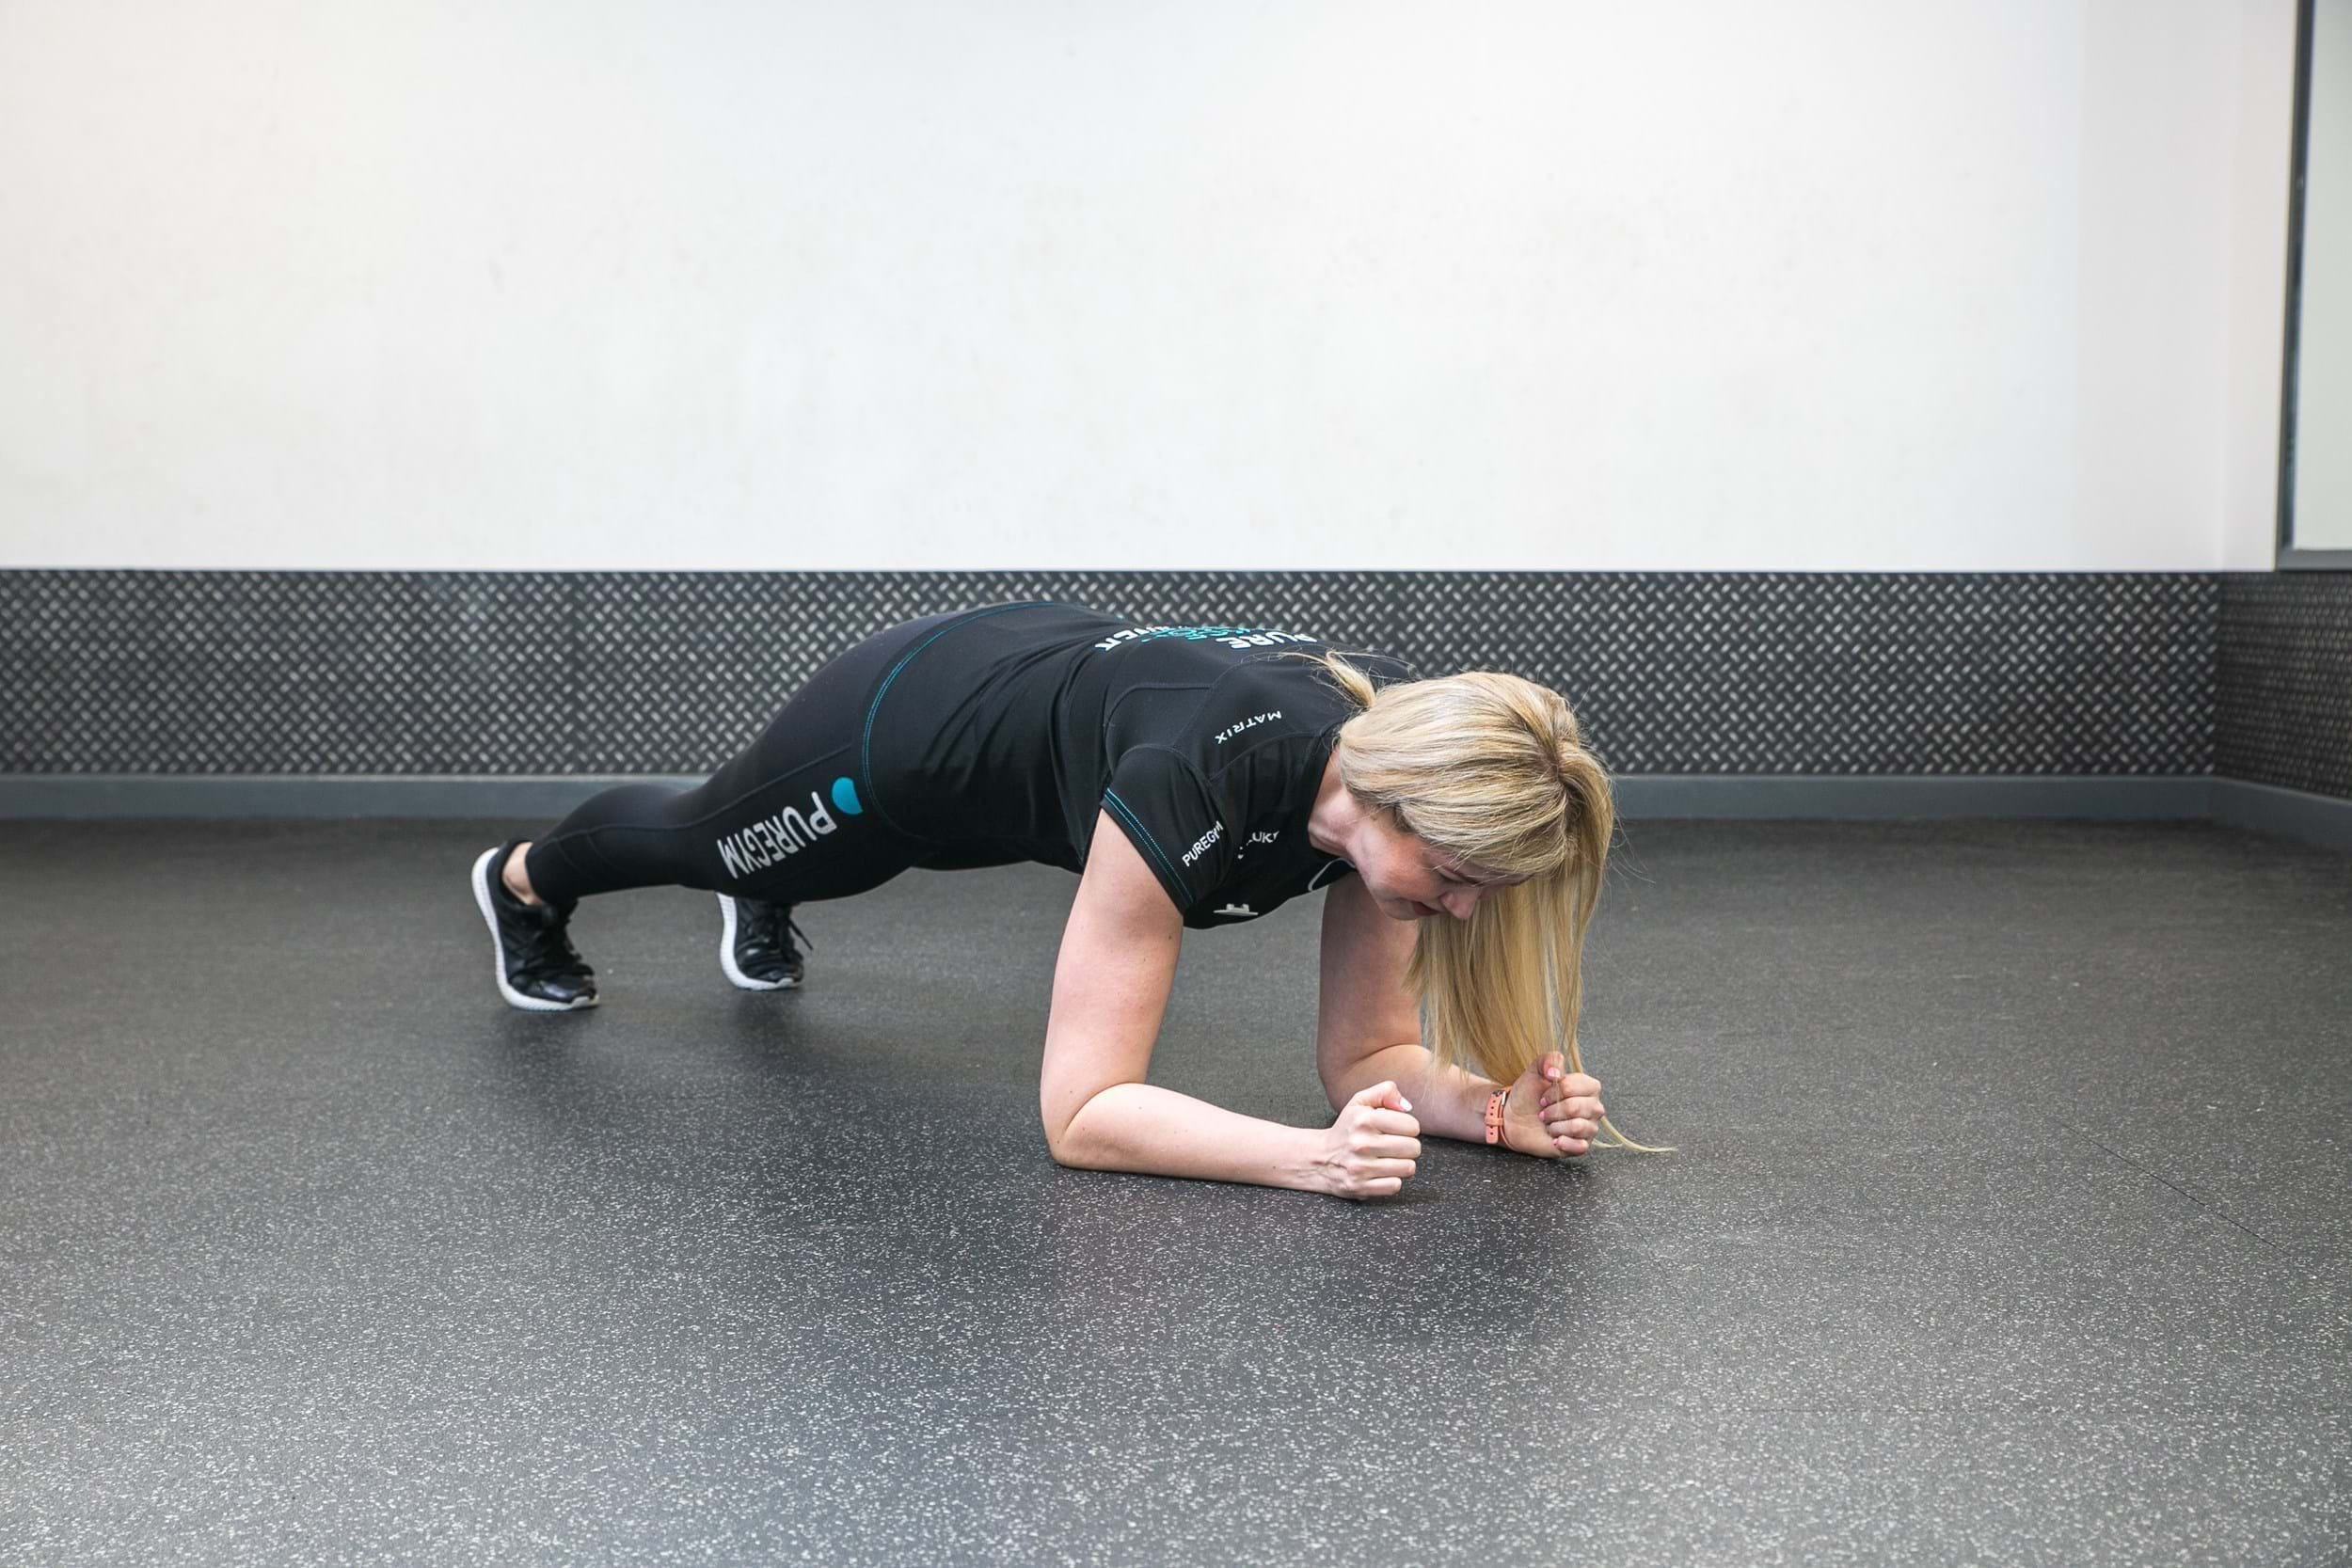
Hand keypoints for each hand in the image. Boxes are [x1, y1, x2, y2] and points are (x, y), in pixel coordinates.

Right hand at [1315, 1080, 1421, 1199]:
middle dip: (1409, 1146)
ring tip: (1390, 1158)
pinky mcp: (1360, 1187)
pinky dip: (1392, 1180)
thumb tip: (1407, 1107)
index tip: (1399, 1129)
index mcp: (1364, 1120)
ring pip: (1407, 1168)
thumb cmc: (1347, 1129)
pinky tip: (1382, 1172)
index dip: (1409, 1127)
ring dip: (1403, 1164)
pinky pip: (1395, 1186)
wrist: (1319, 1158)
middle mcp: (1361, 1144)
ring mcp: (1360, 1168)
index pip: (1412, 1126)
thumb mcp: (1360, 1102)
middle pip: (1413, 1148)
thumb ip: (1385, 1092)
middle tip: (1397, 1145)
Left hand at [1503, 1051, 1603, 1157]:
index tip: (1543, 1096)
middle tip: (1543, 1112)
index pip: (1579, 1086)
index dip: (1557, 1091)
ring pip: (1579, 1127)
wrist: (1513, 1118)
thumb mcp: (1535, 1070)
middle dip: (1553, 1110)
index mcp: (1588, 1087)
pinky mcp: (1581, 1145)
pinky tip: (1554, 1139)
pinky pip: (1581, 1147)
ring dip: (1556, 1126)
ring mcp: (1589, 1127)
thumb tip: (1555, 1073)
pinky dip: (1564, 1142)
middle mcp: (1593, 1107)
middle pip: (1578, 1107)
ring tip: (1548, 1125)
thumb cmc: (1528, 1094)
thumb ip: (1549, 1060)